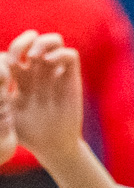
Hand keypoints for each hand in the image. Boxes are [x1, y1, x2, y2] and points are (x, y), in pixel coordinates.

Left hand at [5, 31, 83, 166]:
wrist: (54, 146)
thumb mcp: (4, 111)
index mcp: (18, 78)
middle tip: (21, 57)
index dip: (6, 57)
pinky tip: (50, 62)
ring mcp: (55, 74)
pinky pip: (71, 55)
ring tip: (37, 55)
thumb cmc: (27, 133)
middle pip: (31, 41)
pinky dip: (61, 53)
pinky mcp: (72, 79)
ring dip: (43, 42)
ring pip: (53, 41)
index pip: (10, 54)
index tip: (4, 75)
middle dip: (22, 42)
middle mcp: (37, 72)